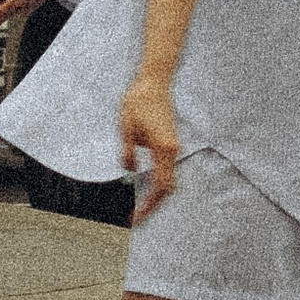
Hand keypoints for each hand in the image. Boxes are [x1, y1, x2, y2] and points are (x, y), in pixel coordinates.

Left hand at [117, 66, 179, 212]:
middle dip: (153, 205)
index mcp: (164, 148)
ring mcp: (173, 146)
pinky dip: (156, 182)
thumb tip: (130, 170)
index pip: (160, 187)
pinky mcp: (169, 142)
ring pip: (168, 179)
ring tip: (138, 207)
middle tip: (135, 218)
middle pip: (167, 187)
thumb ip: (128, 153)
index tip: (135, 218)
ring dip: (155, 195)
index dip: (149, 206)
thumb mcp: (126, 128)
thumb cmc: (140, 101)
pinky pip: (165, 169)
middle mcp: (172, 149)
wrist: (154, 81)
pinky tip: (143, 187)